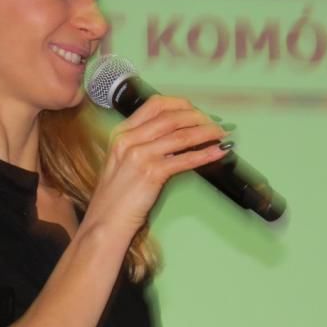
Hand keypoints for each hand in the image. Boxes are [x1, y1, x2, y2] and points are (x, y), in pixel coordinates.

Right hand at [84, 95, 230, 237]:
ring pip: (182, 135)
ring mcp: (139, 155)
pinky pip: (185, 159)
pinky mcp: (151, 173)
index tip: (197, 112)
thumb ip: (144, 144)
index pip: (156, 105)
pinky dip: (206, 154)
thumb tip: (177, 137)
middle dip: (199, 118)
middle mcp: (129, 139)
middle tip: (214, 124)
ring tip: (221, 135)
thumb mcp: (123, 161)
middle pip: (172, 116)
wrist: (105, 222)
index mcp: (122, 133)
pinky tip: (217, 152)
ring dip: (207, 133)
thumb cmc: (116, 197)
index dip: (182, 105)